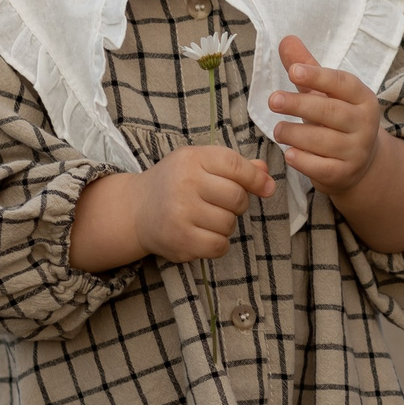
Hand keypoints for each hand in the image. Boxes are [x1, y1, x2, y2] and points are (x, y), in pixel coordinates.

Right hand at [70, 145, 272, 270]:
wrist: (136, 210)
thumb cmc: (175, 184)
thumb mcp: (200, 165)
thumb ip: (235, 167)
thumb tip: (267, 175)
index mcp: (192, 159)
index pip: (236, 166)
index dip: (256, 179)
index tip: (266, 188)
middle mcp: (185, 183)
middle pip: (237, 198)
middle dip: (238, 204)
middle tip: (222, 204)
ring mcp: (181, 213)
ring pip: (229, 223)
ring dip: (226, 224)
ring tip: (207, 218)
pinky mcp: (180, 240)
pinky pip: (219, 245)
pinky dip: (218, 243)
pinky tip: (204, 235)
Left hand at [267, 33, 385, 194]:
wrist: (362, 164)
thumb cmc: (337, 120)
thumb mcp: (325, 93)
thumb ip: (306, 68)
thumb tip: (286, 39)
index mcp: (362, 98)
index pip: (342, 84)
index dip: (318, 77)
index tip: (293, 71)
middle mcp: (364, 124)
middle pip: (331, 112)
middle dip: (299, 105)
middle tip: (273, 100)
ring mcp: (356, 151)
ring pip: (323, 141)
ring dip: (295, 134)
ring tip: (278, 130)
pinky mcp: (344, 174)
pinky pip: (320, 167)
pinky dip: (302, 160)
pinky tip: (289, 153)